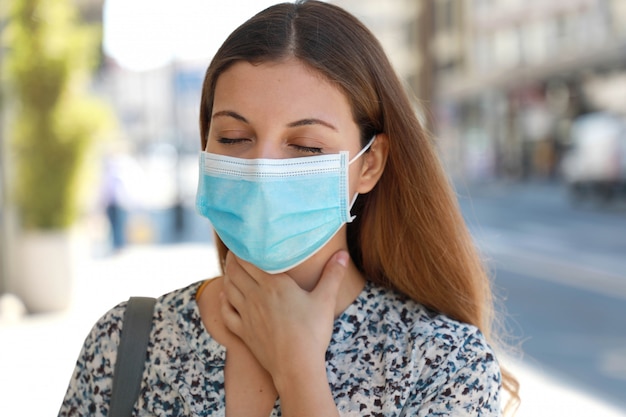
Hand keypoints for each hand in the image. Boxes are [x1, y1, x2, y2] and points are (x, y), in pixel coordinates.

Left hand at [220, 250, 348, 385]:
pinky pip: (226, 312)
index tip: (242, 241)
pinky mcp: (243, 332)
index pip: (249, 260)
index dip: (242, 249)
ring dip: (227, 277)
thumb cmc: (312, 332)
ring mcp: (246, 314)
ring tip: (230, 270)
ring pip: (229, 289)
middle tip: (235, 251)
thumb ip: (333, 275)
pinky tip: (224, 296)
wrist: (296, 366)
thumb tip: (343, 254)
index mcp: (273, 284)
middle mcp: (255, 296)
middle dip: (233, 259)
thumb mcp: (325, 300)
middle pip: (235, 272)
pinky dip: (223, 301)